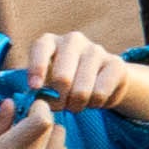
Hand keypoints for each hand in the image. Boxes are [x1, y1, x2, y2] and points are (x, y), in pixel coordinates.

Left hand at [3, 26, 148, 121]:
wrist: (97, 79)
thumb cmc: (59, 82)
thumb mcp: (42, 81)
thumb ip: (35, 89)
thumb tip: (32, 101)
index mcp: (50, 41)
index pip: (42, 48)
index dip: (37, 69)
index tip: (34, 89)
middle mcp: (73, 40)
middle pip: (62, 77)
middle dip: (58, 100)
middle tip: (59, 107)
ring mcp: (97, 50)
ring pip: (82, 90)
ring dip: (76, 105)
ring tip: (75, 105)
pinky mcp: (116, 63)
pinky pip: (101, 93)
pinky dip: (94, 104)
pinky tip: (92, 100)